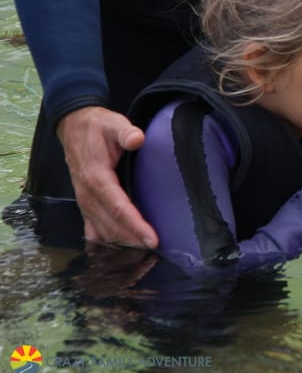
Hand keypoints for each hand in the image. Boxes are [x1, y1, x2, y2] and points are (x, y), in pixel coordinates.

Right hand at [57, 106, 158, 248]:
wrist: (73, 126)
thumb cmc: (98, 127)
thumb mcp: (114, 124)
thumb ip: (126, 132)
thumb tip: (137, 139)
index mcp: (97, 177)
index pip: (118, 208)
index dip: (135, 225)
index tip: (153, 238)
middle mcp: (88, 194)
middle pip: (111, 225)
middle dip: (133, 239)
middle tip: (156, 247)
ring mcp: (84, 201)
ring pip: (102, 230)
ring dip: (122, 242)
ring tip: (144, 248)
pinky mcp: (84, 203)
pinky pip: (93, 229)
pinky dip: (106, 240)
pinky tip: (121, 247)